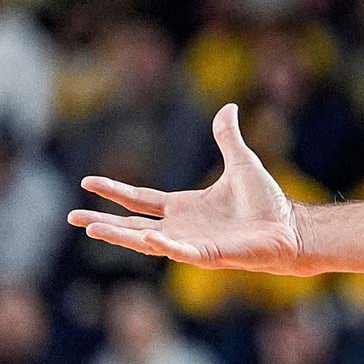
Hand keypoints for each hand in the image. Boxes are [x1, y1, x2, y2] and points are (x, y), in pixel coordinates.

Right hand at [67, 104, 307, 274]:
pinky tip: (147, 239)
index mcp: (185, 207)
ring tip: (92, 228)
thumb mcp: (243, 163)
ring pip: (146, 242)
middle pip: (133, 225)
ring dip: (120, 236)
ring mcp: (192, 243)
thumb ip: (228, 138)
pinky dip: (165, 247)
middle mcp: (182, 227)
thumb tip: (227, 107)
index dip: (115, 191)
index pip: (141, 199)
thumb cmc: (267, 203)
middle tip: (72, 217)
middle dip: (102, 221)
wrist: (291, 228)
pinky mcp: (209, 256)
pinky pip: (181, 253)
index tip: (87, 181)